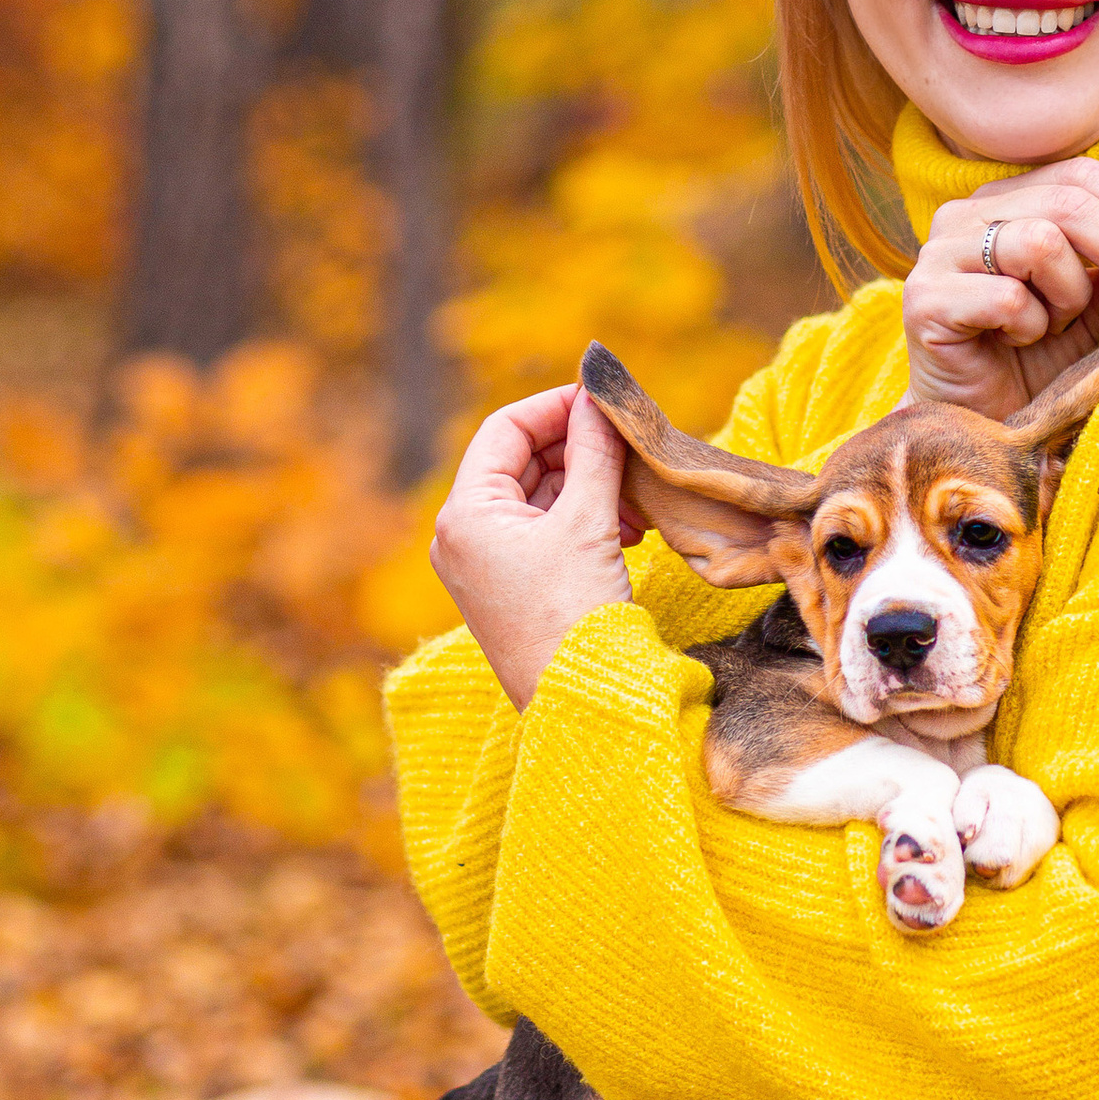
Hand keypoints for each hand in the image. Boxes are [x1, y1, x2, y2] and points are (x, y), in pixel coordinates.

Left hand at [431, 382, 640, 709]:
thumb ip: (595, 451)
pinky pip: (546, 532)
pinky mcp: (512, 588)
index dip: (556, 407)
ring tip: (635, 500)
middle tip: (630, 449)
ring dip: (590, 487)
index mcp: (464, 514)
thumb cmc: (574, 615)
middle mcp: (463, 536)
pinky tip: (628, 529)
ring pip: (540, 498)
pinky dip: (585, 520)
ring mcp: (485, 565)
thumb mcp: (589, 522)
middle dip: (580, 451)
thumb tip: (598, 395)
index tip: (602, 400)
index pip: (505, 429)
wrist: (580, 704)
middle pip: (522, 462)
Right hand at [904, 156, 1098, 415]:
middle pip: (1069, 202)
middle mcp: (966, 214)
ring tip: (1057, 327)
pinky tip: (1020, 345)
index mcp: (1006, 200)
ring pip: (1040, 242)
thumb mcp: (1096, 312)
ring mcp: (939, 253)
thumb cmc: (1035, 364)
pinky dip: (1032, 327)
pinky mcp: (924, 299)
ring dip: (1070, 295)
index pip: (1083, 177)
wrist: (977, 428)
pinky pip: (1007, 296)